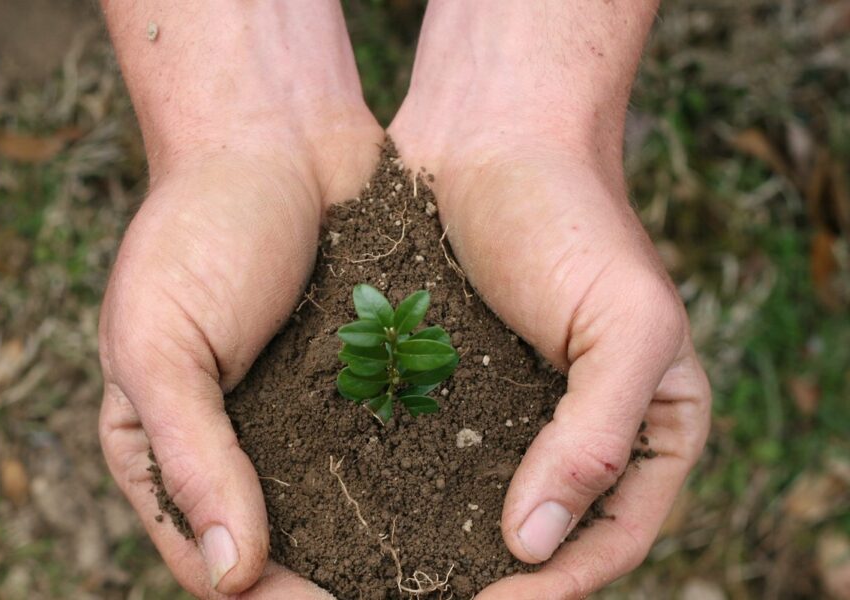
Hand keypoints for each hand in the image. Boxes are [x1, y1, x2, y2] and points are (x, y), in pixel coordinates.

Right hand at [97, 3, 381, 594]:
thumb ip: (189, 456)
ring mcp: (293, 425)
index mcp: (161, 451)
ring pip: (335, 521)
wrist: (274, 136)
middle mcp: (228, 452)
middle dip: (332, 590)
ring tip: (440, 582)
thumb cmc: (194, 229)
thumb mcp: (160, 344)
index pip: (208, 560)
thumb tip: (229, 576)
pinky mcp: (353, 392)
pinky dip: (412, 495)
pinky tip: (461, 518)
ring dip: (380, 559)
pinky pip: (382, 460)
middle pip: (276, 556)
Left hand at [391, 58, 710, 599]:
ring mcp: (514, 411)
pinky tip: (362, 520)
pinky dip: (408, 496)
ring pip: (486, 508)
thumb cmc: (570, 216)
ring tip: (391, 582)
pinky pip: (434, 459)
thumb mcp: (621, 324)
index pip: (614, 537)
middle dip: (501, 581)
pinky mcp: (453, 388)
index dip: (561, 584)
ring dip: (446, 551)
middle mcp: (583, 430)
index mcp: (651, 425)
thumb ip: (598, 436)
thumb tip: (538, 544)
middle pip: (550, 538)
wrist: (490, 136)